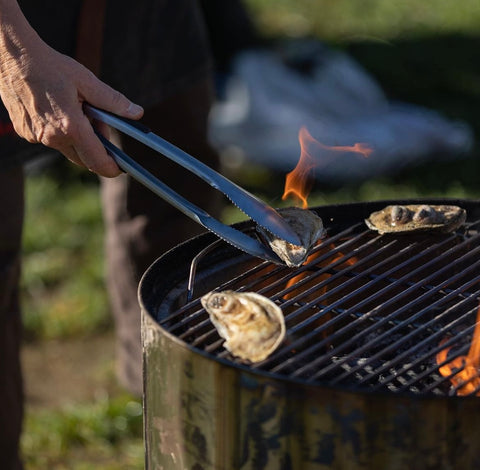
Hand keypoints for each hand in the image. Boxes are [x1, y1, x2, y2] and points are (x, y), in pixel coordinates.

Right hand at [0, 4, 142, 176]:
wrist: (9, 55)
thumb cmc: (50, 65)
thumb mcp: (87, 81)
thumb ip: (113, 101)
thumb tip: (137, 114)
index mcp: (70, 126)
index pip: (97, 160)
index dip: (112, 168)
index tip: (121, 168)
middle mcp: (52, 137)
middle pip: (84, 159)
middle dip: (97, 149)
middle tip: (100, 125)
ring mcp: (36, 137)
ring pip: (68, 149)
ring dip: (79, 139)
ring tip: (78, 110)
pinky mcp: (26, 134)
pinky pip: (51, 141)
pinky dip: (61, 132)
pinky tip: (59, 110)